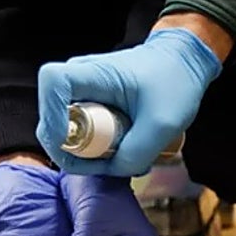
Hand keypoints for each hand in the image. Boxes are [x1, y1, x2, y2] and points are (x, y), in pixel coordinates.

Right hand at [36, 26, 223, 177]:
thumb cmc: (175, 81)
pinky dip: (99, 150)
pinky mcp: (88, 106)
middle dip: (77, 153)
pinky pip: (81, 135)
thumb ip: (135, 153)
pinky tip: (124, 152)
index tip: (74, 143)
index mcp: (92, 73)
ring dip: (91, 154)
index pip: (52, 83)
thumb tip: (112, 170)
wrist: (183, 65)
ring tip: (126, 157)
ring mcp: (80, 94)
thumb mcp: (163, 124)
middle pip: (54, 121)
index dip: (53, 117)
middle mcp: (78, 81)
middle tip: (113, 164)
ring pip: (67, 133)